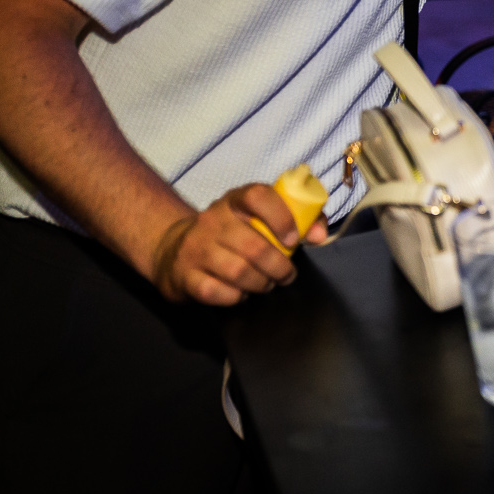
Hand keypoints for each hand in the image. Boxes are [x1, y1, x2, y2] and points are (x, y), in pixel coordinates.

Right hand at [151, 183, 329, 306]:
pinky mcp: (184, 275)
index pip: (258, 196)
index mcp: (235, 201)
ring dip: (260, 283)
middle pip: (254, 246)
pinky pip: (216, 292)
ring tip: (266, 283)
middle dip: (279, 267)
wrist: (173, 249)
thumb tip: (319, 235)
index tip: (292, 239)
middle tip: (286, 275)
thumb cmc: (231, 234)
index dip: (281, 217)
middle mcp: (212, 220)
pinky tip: (240, 292)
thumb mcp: (259, 218)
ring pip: (238, 272)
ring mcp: (195, 247)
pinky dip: (235, 297)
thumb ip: (298, 219)